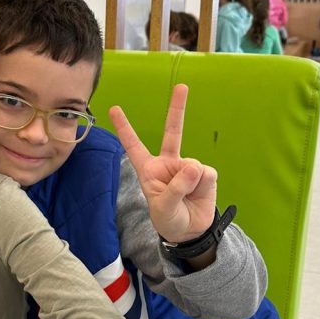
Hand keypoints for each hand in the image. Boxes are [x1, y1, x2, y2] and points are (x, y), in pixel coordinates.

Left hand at [109, 84, 217, 243]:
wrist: (190, 232)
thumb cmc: (169, 219)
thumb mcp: (163, 208)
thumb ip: (176, 188)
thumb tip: (194, 167)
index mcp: (149, 169)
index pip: (134, 146)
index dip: (124, 128)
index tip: (113, 109)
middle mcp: (168, 163)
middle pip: (172, 132)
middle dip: (177, 108)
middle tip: (182, 86)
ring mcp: (187, 167)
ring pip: (192, 166)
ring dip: (190, 185)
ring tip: (186, 198)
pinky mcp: (205, 174)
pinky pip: (206, 174)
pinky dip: (203, 186)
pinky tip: (200, 194)